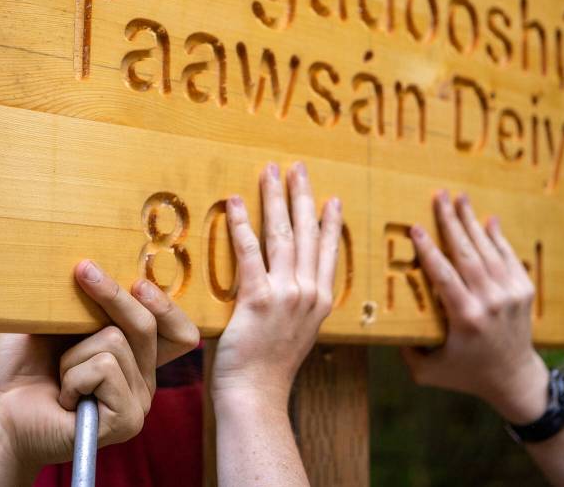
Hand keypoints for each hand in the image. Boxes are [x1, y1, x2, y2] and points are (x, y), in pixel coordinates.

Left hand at [0, 261, 198, 483]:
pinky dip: (74, 376)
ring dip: (73, 354)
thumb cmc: (23, 364)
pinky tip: (65, 397)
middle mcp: (143, 381)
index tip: (137, 282)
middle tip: (82, 271)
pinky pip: (105, 368)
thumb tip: (96, 263)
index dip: (166, 305)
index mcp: (134, 358)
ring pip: (116, 342)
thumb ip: (84, 298)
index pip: (178, 331)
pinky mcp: (126, 421)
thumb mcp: (55, 317)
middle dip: (111, 295)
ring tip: (59, 376)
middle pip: (147, 324)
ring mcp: (138, 404)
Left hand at [211, 162, 341, 407]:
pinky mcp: (258, 298)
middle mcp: (308, 292)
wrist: (257, 395)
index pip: (327, 251)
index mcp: (320, 301)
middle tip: (297, 169)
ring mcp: (286, 294)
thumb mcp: (297, 335)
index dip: (329, 222)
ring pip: (282, 234)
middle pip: (307, 233)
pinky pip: (248, 252)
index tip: (330, 198)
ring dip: (274, 198)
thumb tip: (291, 292)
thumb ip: (298, 310)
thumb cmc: (269, 370)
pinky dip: (240, 224)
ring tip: (270, 172)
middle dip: (302, 196)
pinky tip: (233, 202)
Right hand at [402, 191, 549, 424]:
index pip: (443, 275)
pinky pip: (508, 257)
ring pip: (488, 250)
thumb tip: (381, 322)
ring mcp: (510, 294)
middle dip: (451, 221)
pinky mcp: (524, 291)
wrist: (515, 380)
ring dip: (472, 222)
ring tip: (460, 198)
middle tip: (440, 195)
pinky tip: (488, 220)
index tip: (417, 227)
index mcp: (465, 318)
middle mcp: (490, 302)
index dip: (429, 249)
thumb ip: (406, 349)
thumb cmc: (466, 374)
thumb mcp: (428, 371)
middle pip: (467, 253)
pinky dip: (498, 237)